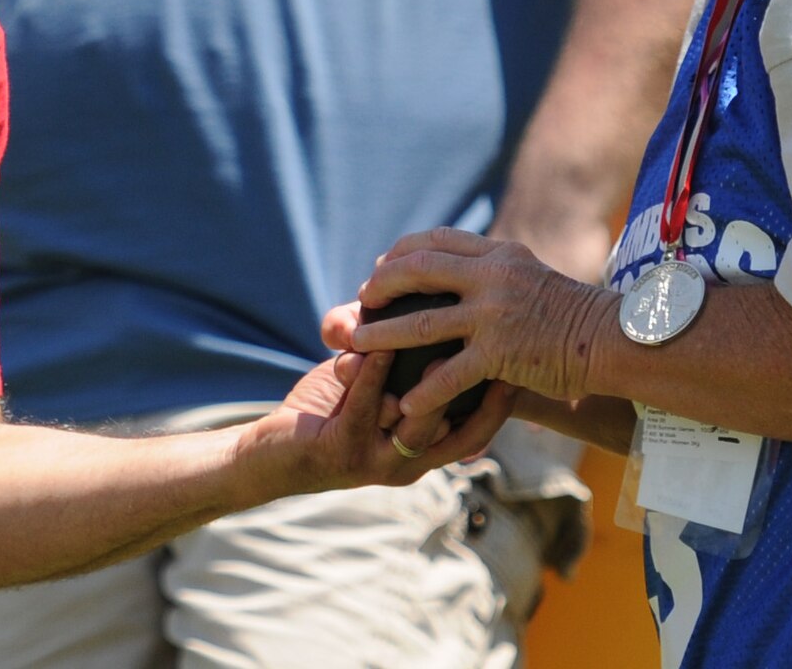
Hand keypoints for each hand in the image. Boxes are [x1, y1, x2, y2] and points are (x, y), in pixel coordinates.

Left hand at [236, 348, 514, 498]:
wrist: (270, 457)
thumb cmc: (328, 417)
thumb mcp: (377, 396)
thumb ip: (407, 373)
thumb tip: (444, 327)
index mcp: (424, 454)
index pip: (478, 431)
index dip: (503, 400)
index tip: (522, 361)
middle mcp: (408, 464)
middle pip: (463, 433)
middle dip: (486, 394)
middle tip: (500, 348)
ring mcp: (377, 461)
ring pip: (418, 421)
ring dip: (433, 380)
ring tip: (446, 341)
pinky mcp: (342, 449)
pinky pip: (366, 406)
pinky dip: (375, 372)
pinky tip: (381, 342)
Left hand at [323, 229, 615, 413]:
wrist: (612, 339)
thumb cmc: (573, 314)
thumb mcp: (531, 275)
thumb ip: (495, 273)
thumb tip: (462, 273)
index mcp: (499, 254)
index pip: (437, 239)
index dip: (402, 252)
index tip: (382, 265)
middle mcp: (493, 276)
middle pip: (419, 270)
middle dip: (382, 285)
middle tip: (361, 300)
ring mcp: (495, 314)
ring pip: (422, 321)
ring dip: (383, 335)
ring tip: (357, 345)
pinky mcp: (501, 353)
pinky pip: (450, 372)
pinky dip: (424, 390)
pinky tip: (405, 403)